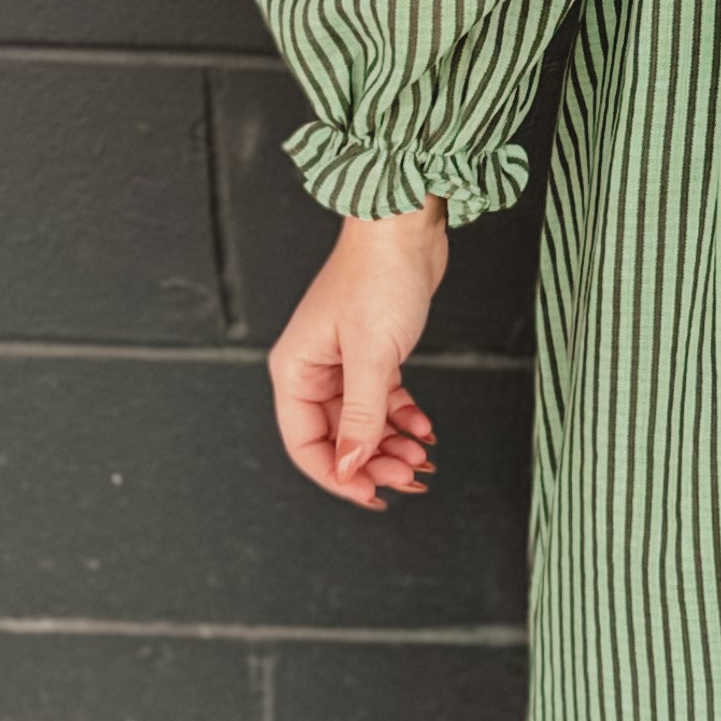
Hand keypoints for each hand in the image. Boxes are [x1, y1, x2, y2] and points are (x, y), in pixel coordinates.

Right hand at [267, 198, 447, 506]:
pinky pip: (382, 400)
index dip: (337, 476)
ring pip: (362, 422)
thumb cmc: (379, 274)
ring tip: (421, 458)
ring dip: (390, 445)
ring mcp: (342, 361)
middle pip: (336, 437)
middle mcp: (314, 369)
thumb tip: (349, 466)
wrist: (404, 225)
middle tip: (409, 478)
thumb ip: (361, 416)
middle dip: (372, 463)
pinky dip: (402, 418)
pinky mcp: (372, 351)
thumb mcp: (371, 356)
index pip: (305, 443)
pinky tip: (424, 429)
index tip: (371, 495)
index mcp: (296, 370)